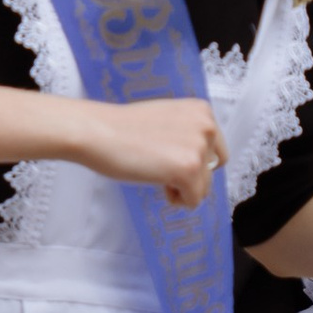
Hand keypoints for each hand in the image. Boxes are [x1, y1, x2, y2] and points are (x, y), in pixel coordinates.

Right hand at [73, 96, 227, 209]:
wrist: (98, 132)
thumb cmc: (122, 129)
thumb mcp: (167, 120)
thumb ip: (187, 134)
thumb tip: (199, 159)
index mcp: (202, 111)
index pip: (215, 150)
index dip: (192, 161)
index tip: (169, 157)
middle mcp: (207, 127)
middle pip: (212, 170)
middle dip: (190, 176)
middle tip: (160, 166)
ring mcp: (199, 148)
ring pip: (204, 188)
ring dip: (181, 188)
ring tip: (155, 172)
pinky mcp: (189, 170)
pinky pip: (193, 201)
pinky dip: (176, 200)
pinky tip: (156, 182)